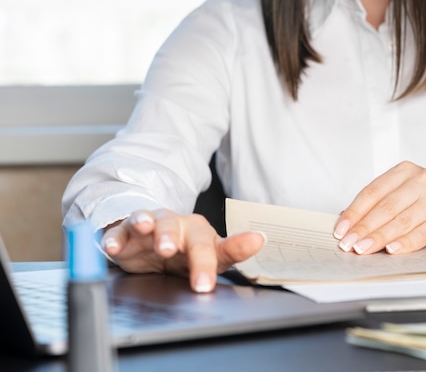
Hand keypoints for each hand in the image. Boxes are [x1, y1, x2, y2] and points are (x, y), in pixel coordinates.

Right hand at [101, 208, 264, 292]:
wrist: (149, 242)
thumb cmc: (184, 251)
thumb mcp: (208, 257)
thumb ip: (230, 252)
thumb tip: (260, 238)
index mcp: (200, 233)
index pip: (215, 244)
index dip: (231, 246)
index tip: (246, 248)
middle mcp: (177, 225)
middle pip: (179, 229)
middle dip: (175, 238)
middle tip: (171, 251)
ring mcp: (151, 226)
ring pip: (151, 221)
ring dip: (149, 226)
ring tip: (149, 233)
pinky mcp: (126, 233)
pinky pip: (119, 232)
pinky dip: (115, 237)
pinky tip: (113, 246)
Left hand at [333, 161, 425, 254]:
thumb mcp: (403, 195)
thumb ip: (377, 205)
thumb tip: (346, 223)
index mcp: (405, 170)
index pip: (372, 192)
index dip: (354, 212)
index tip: (340, 230)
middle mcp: (422, 179)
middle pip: (386, 207)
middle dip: (364, 228)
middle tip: (348, 244)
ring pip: (402, 220)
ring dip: (379, 238)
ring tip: (363, 249)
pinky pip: (422, 233)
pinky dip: (405, 243)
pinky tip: (391, 250)